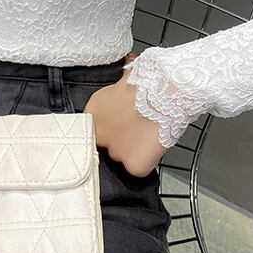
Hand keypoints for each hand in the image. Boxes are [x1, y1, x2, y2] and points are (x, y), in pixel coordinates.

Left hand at [83, 54, 167, 176]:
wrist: (160, 93)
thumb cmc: (145, 85)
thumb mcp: (116, 89)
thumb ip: (109, 104)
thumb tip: (115, 109)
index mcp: (92, 113)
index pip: (94, 129)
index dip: (108, 128)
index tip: (117, 126)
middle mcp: (99, 135)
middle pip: (107, 144)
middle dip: (118, 139)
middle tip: (135, 128)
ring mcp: (115, 153)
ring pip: (122, 156)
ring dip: (132, 149)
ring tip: (146, 132)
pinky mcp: (133, 165)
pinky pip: (139, 168)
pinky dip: (147, 160)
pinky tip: (152, 144)